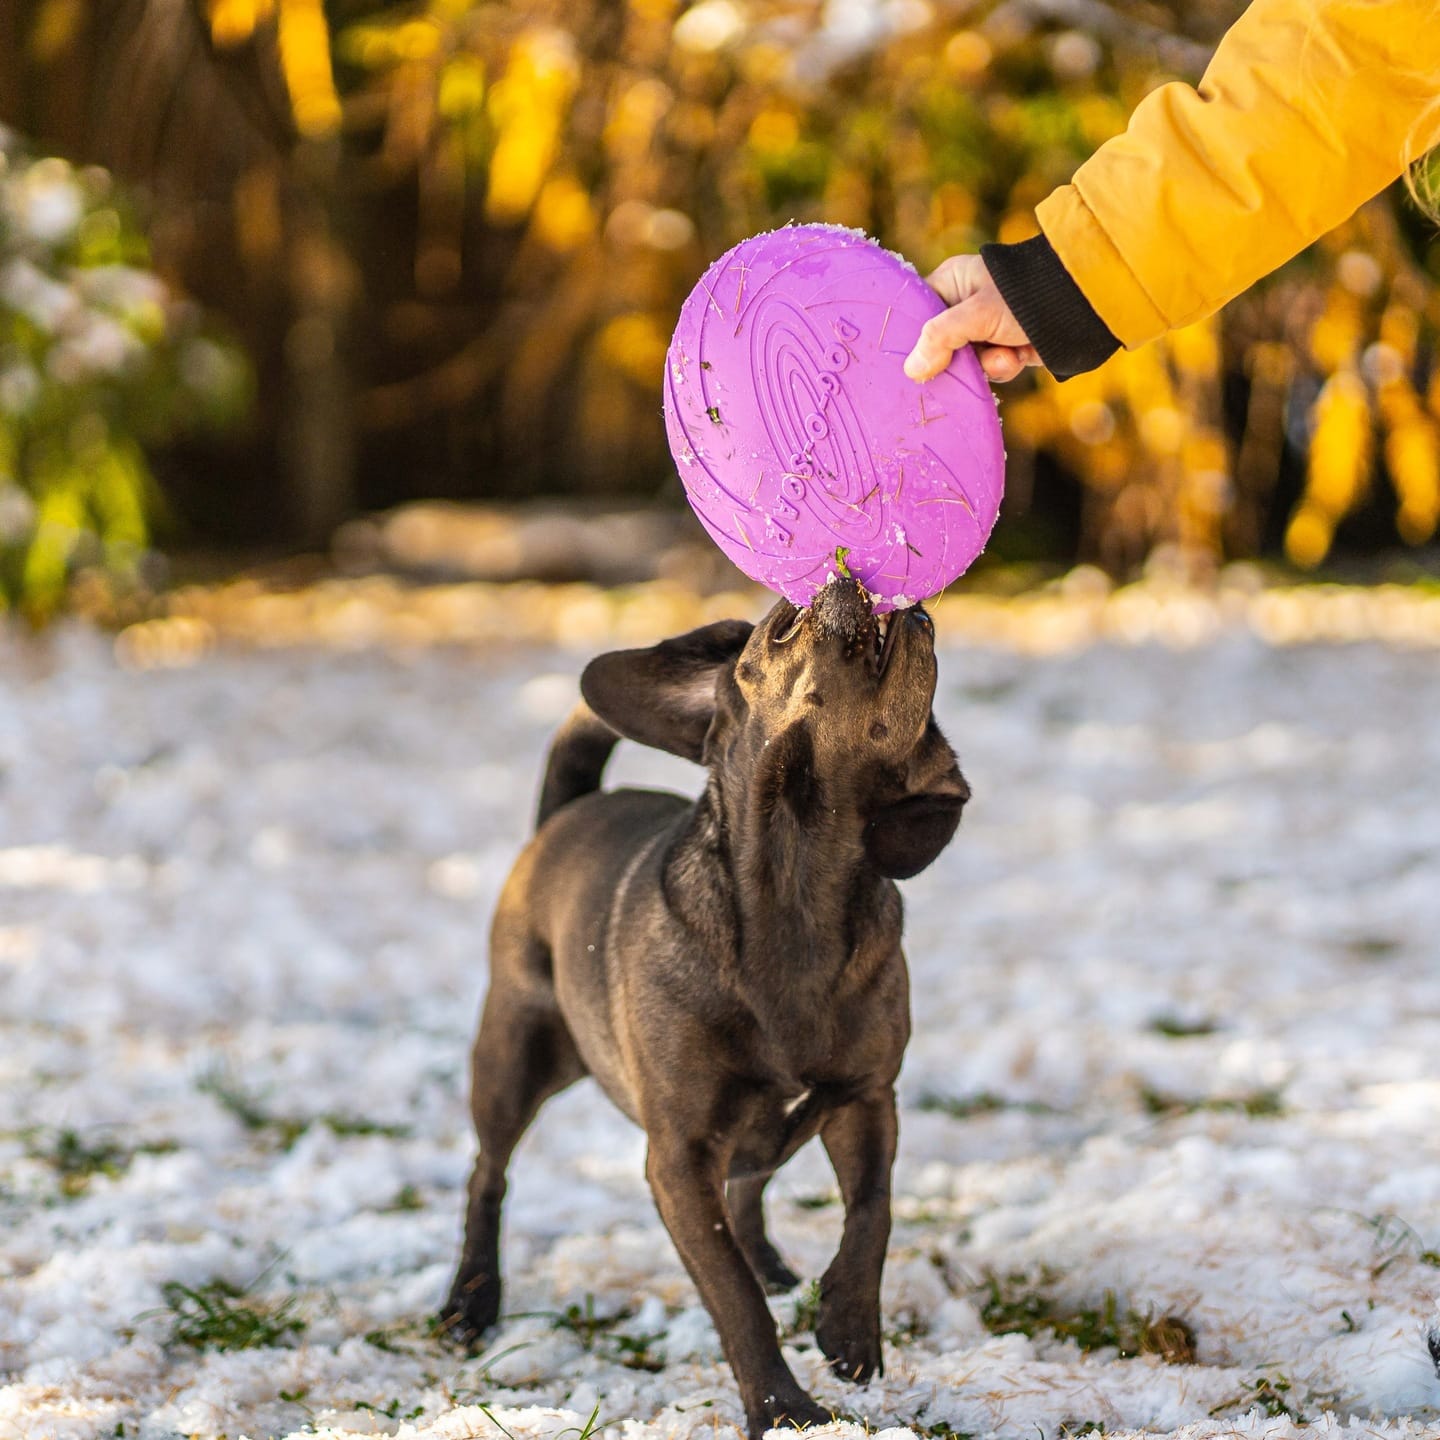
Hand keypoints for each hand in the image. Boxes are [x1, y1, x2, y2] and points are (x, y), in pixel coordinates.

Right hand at [903, 254, 1040, 382]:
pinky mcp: (1005, 347)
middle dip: (957, 360)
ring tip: (1006, 354)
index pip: (918, 313)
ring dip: (986, 365)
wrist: (1081, 309)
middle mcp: (965, 304)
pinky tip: (1018, 356)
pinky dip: (1003, 367)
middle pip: (939, 345)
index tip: (913, 362)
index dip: (914, 338)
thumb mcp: (977, 314)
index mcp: (952, 282)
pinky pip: (989, 368)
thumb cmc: (1024, 298)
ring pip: (966, 362)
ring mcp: (986, 328)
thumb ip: (940, 338)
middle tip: (964, 365)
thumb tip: (912, 369)